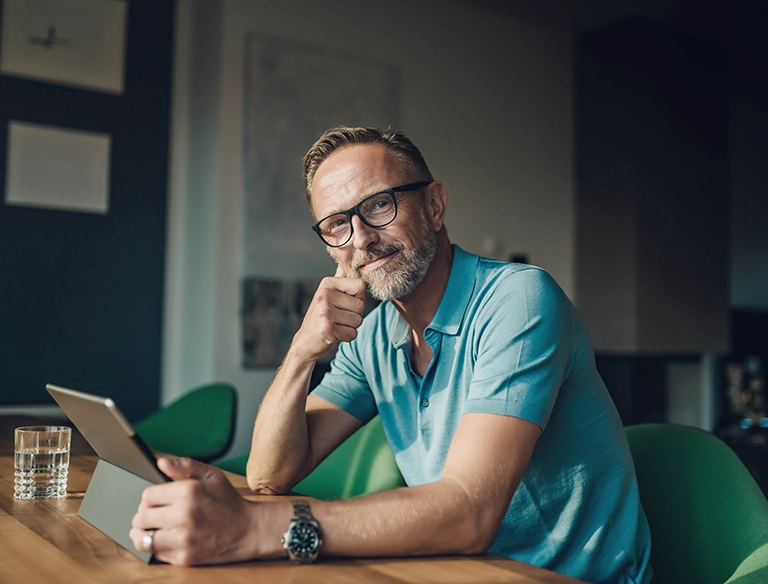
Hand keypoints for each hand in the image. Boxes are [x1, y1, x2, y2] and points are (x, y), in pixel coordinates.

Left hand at [130, 458, 266, 565]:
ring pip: (142, 538)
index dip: (150, 497)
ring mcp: (183, 538)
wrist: (249, 530)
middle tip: (155, 515)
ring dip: (144, 533)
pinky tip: (167, 540)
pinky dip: (157, 547)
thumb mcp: (212, 475)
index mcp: (189, 491)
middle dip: (145, 515)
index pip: (147, 495)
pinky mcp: (184, 557)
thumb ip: (185, 465)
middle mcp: (184, 515)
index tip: (157, 500)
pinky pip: (155, 554)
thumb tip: (161, 462)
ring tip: (153, 529)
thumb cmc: (229, 501)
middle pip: (141, 517)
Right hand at [290, 266, 366, 361]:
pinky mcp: (327, 328)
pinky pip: (352, 334)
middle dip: (354, 315)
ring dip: (350, 327)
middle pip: (361, 305)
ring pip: (358, 321)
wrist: (306, 342)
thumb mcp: (328, 295)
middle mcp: (325, 294)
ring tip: (335, 325)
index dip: (358, 298)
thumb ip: (339, 279)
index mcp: (327, 283)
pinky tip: (333, 334)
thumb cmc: (322, 317)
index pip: (361, 285)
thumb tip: (344, 259)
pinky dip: (346, 337)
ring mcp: (325, 311)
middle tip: (338, 317)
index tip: (344, 303)